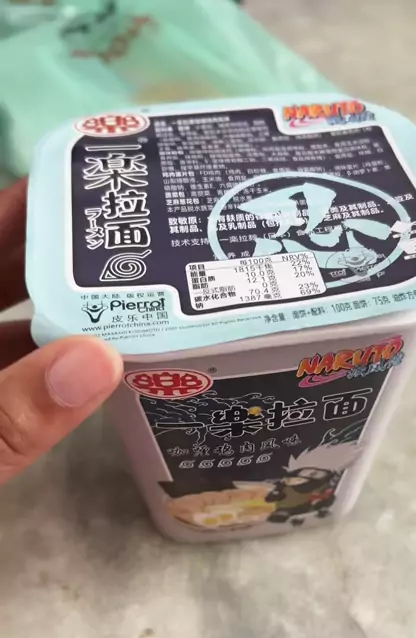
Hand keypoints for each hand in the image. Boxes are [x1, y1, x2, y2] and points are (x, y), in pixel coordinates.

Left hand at [0, 180, 122, 484]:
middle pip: (3, 277)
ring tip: (135, 294)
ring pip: (10, 328)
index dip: (23, 205)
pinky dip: (49, 366)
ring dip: (62, 314)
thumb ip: (13, 410)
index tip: (86, 185)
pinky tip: (96, 362)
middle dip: (62, 256)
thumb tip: (102, 357)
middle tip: (138, 238)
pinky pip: (13, 374)